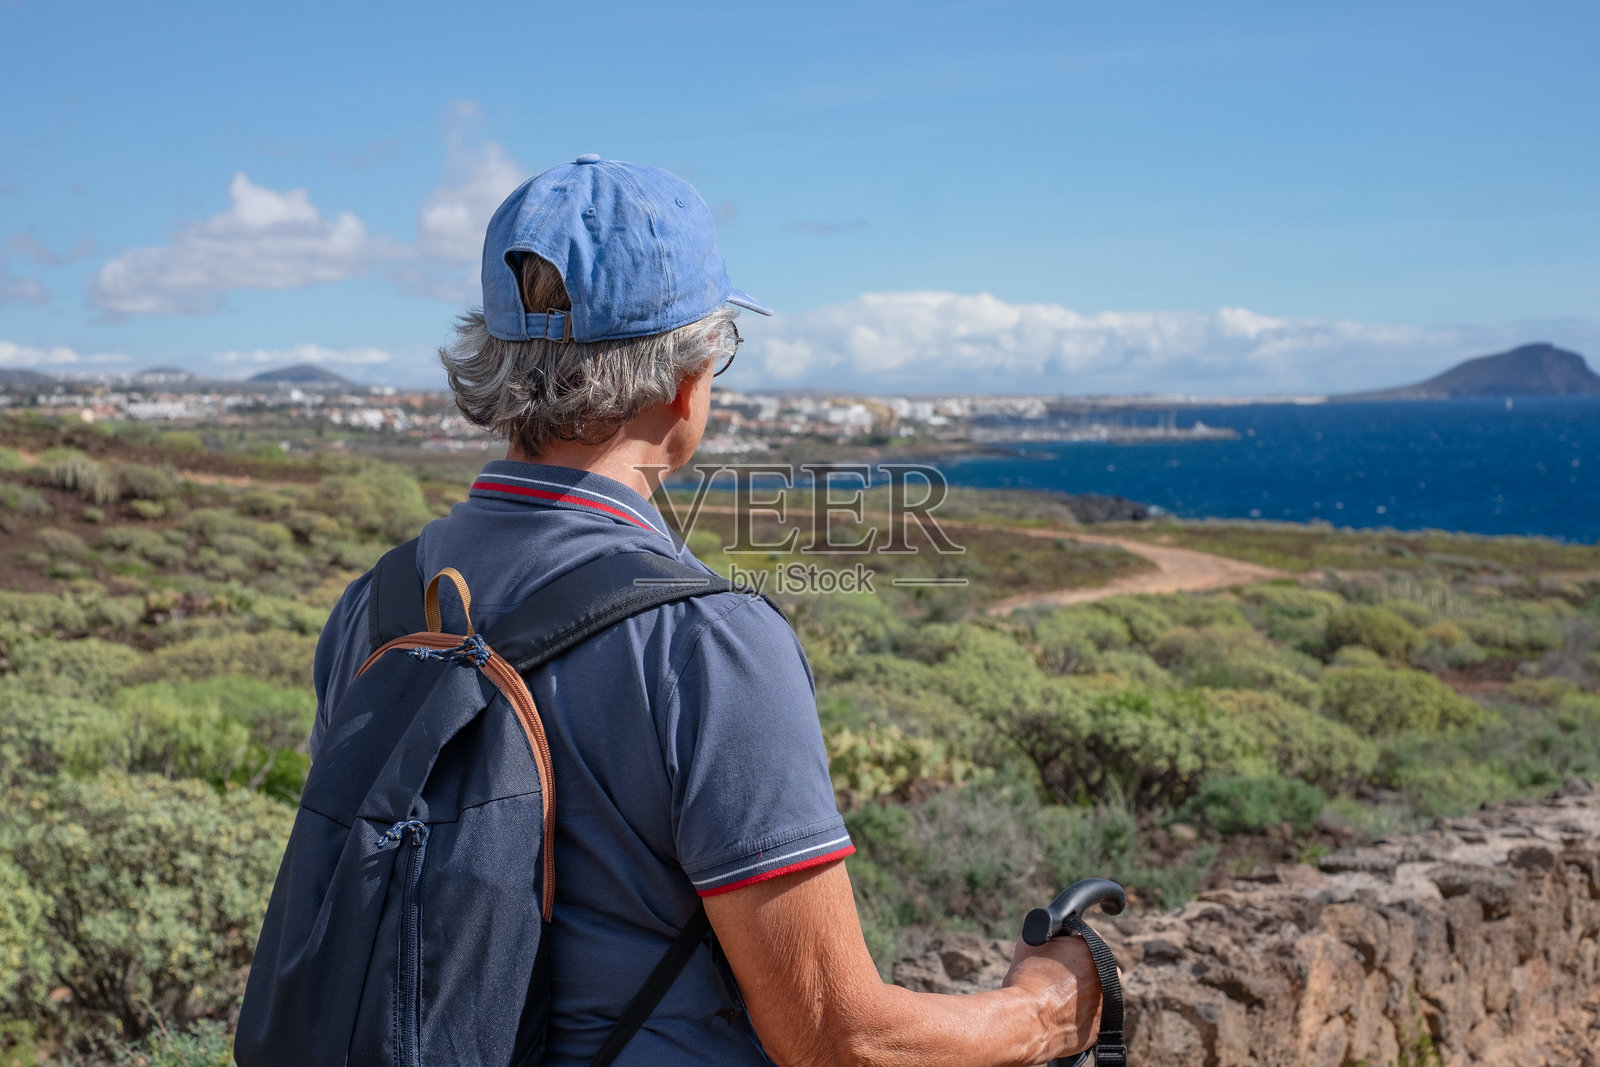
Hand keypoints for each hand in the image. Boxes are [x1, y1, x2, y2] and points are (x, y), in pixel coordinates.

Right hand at [1001, 934, 1101, 1062]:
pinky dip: (1080, 1014)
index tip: (1059, 953)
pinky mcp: (1100, 1025)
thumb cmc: (1027, 979)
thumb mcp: (1031, 941)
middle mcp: (1106, 973)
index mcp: (1090, 947)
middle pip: (1093, 965)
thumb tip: (1051, 933)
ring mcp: (1106, 1001)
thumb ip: (1050, 933)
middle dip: (1079, 968)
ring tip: (1057, 997)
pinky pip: (1092, 1015)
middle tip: (1056, 977)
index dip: (1069, 944)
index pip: (1084, 938)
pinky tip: (1060, 1013)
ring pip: (1095, 991)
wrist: (1027, 1018)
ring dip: (1082, 991)